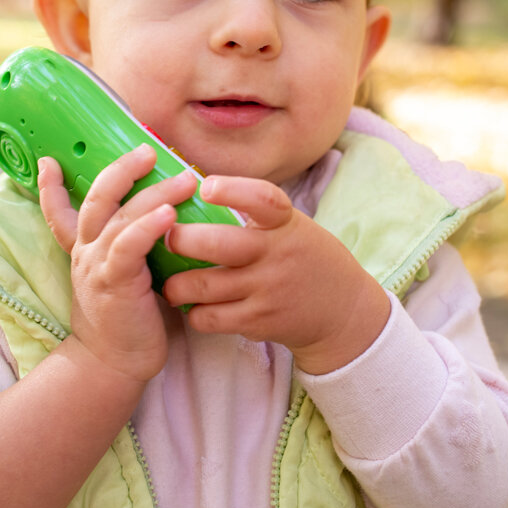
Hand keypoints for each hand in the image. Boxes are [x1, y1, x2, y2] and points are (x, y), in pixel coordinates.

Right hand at [37, 145, 197, 383]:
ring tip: (185, 177)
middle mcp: (86, 253)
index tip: (47, 161)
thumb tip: (167, 219)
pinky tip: (170, 214)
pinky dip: (149, 226)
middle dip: (121, 170)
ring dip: (155, 193)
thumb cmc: (129, 320)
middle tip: (148, 149)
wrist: (114, 365)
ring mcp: (97, 266)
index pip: (60, 212)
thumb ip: (134, 249)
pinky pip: (130, 246)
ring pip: (120, 217)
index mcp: (86, 250)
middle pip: (96, 199)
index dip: (51, 187)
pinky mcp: (115, 283)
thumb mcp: (125, 277)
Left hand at [161, 176, 390, 374]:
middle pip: (218, 244)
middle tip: (165, 238)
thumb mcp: (292, 225)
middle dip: (181, 240)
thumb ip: (255, 212)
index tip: (204, 186)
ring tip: (170, 281)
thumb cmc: (304, 257)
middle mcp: (276, 254)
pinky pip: (210, 318)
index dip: (231, 189)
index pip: (261, 198)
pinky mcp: (259, 321)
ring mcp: (267, 290)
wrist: (342, 311)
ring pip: (204, 286)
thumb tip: (198, 188)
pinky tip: (193, 306)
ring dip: (176, 284)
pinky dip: (194, 313)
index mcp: (285, 223)